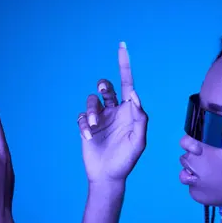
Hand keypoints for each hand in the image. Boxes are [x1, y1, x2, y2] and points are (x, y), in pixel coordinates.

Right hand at [77, 42, 147, 183]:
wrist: (108, 176)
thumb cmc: (126, 160)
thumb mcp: (139, 141)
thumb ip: (140, 118)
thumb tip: (135, 96)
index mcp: (130, 111)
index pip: (128, 83)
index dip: (125, 65)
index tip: (122, 46)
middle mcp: (115, 111)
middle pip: (107, 87)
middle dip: (104, 86)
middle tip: (106, 94)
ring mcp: (100, 119)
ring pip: (92, 100)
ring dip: (92, 111)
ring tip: (94, 127)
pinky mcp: (87, 127)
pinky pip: (81, 117)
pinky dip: (84, 125)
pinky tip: (89, 137)